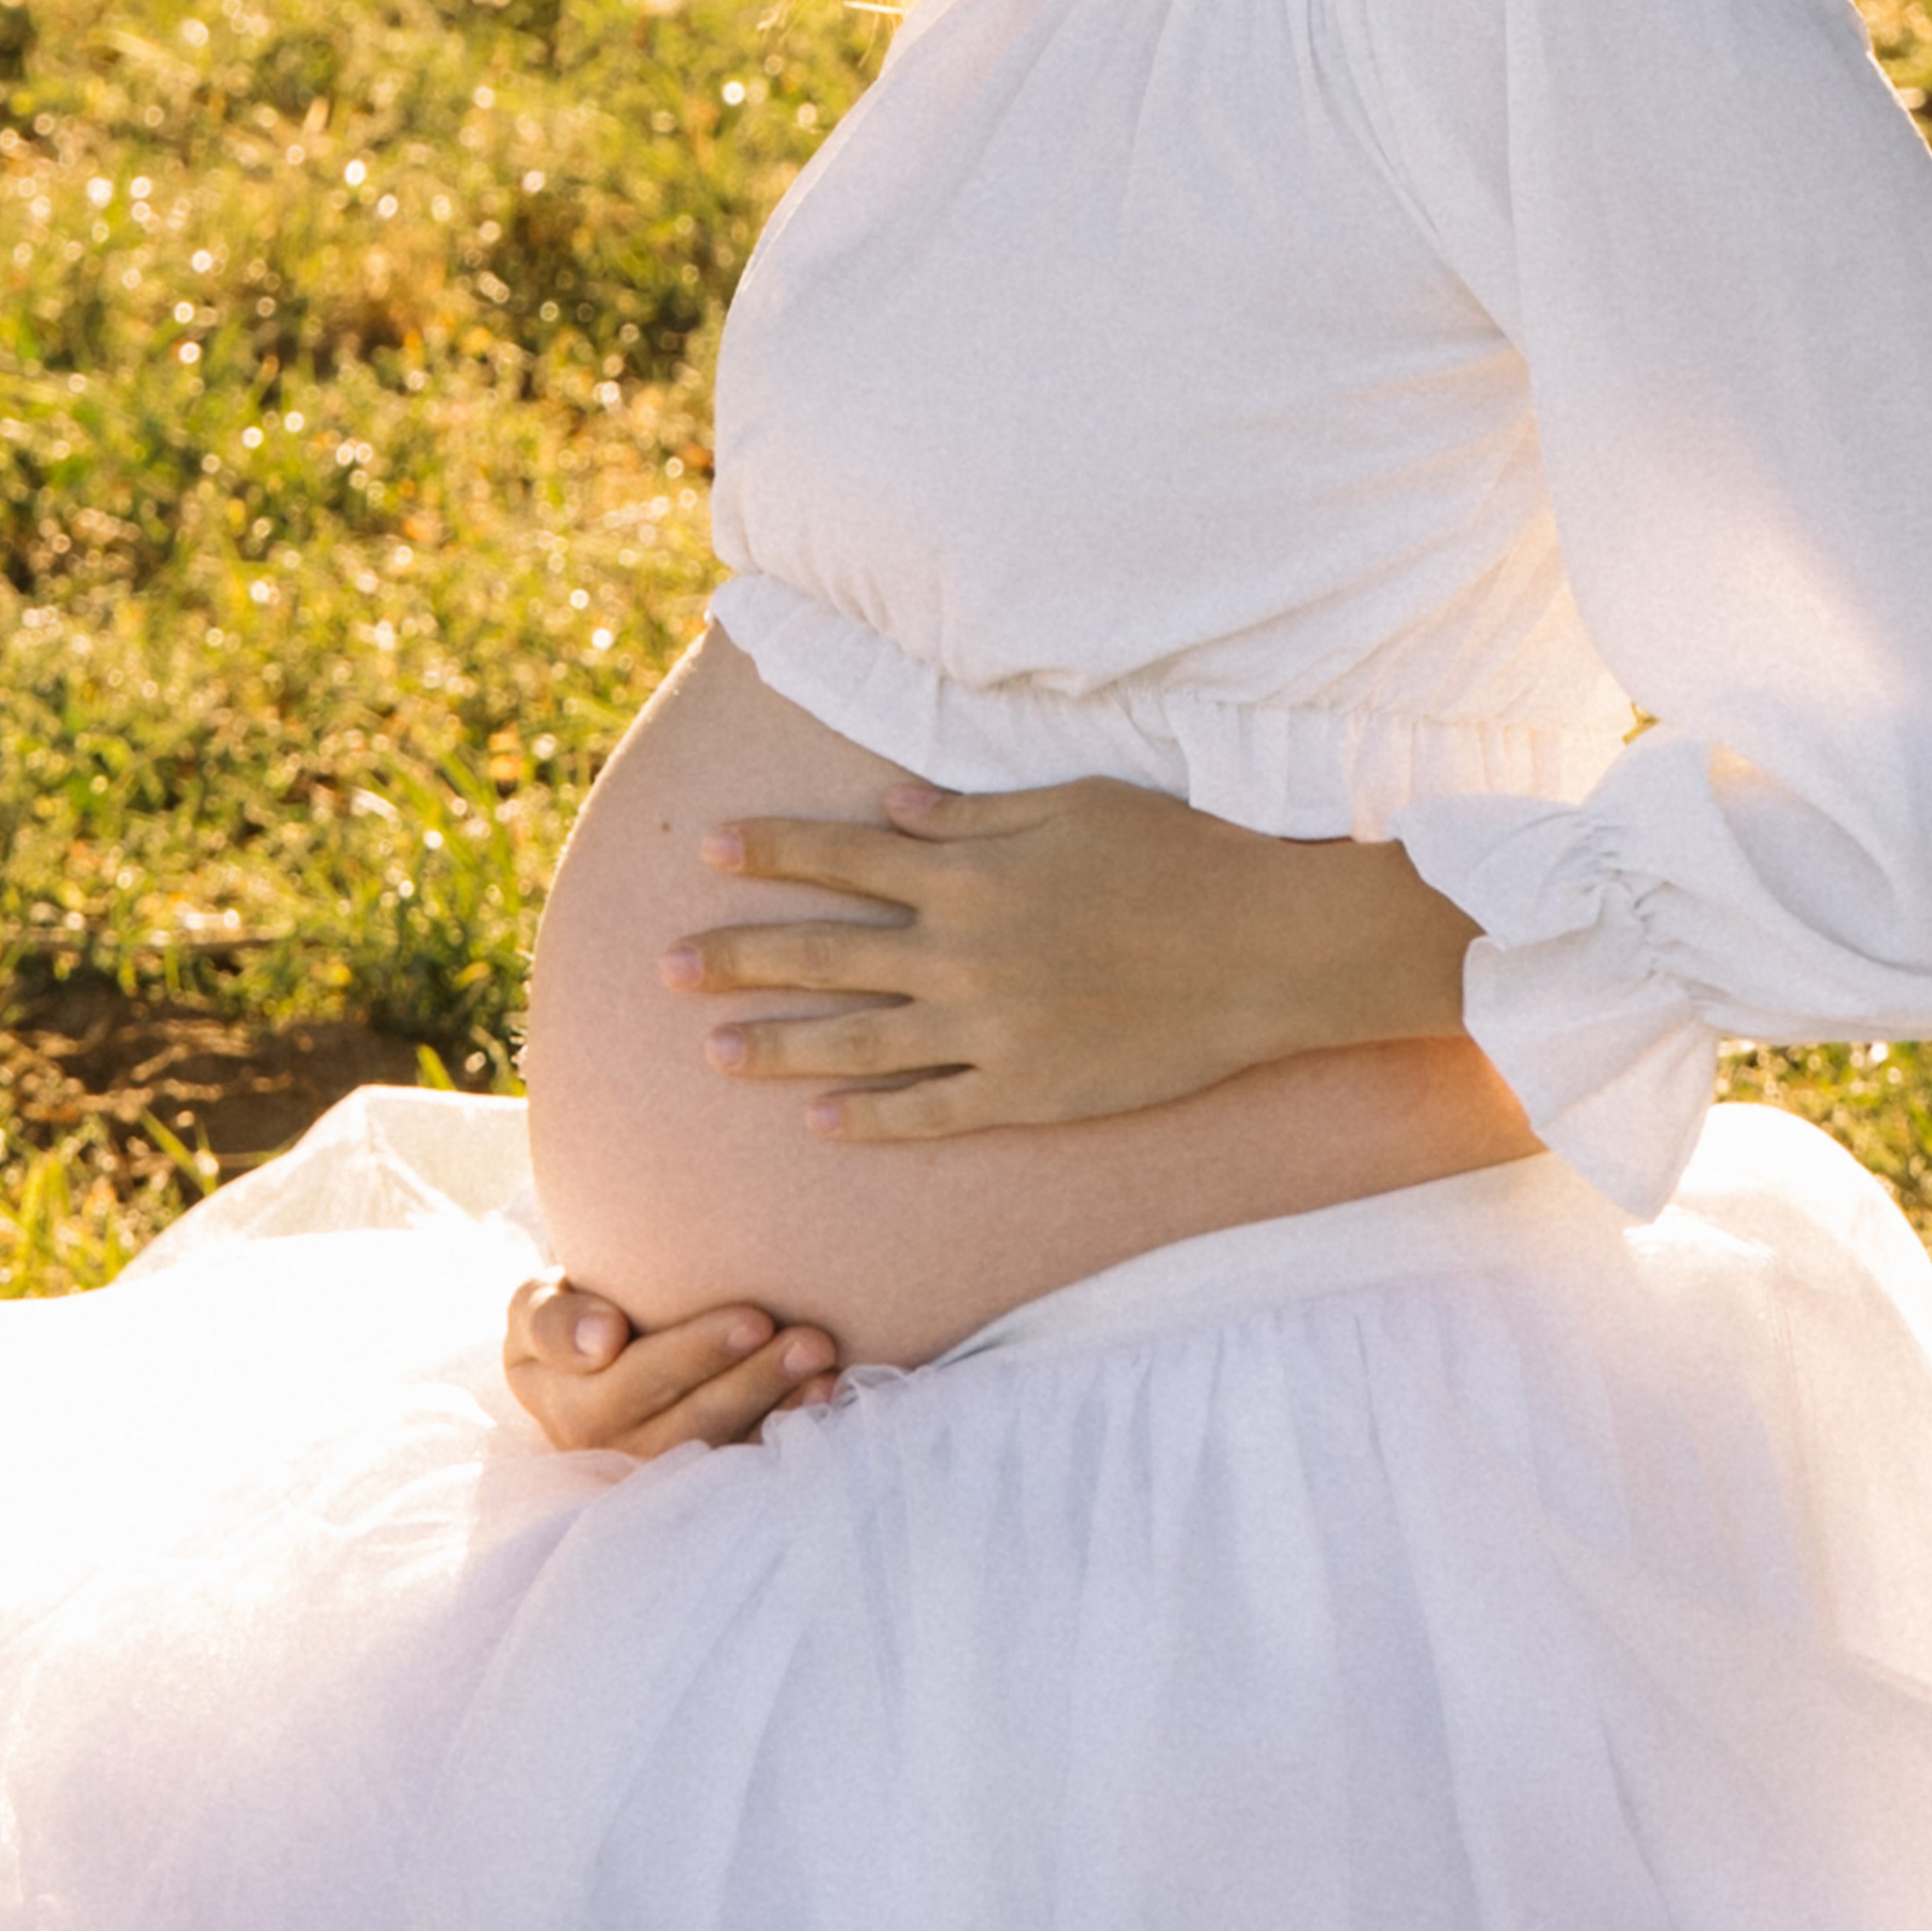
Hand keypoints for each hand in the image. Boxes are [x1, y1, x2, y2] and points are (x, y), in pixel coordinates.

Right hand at [503, 1276, 840, 1456]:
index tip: (753, 1318)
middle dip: (751, 1379)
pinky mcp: (698, 1481)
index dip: (691, 1355)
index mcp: (562, 1407)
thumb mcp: (538, 1306)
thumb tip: (604, 1342)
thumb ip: (552, 1320)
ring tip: (823, 1359)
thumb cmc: (572, 1314)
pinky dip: (790, 1426)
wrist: (597, 1348)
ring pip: (721, 1448)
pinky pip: (746, 1461)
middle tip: (811, 1336)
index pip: (626, 1384)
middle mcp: (607, 1453)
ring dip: (777, 1405)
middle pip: (684, 1423)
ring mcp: (655, 1473)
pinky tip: (828, 1390)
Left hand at [661, 775, 1478, 1140]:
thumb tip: (887, 812)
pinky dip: (871, 1118)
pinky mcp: (1030, 1091)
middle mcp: (963, 952)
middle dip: (738, 958)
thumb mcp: (1073, 807)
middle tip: (664, 967)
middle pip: (826, 954)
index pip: (842, 859)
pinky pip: (930, 1111)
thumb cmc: (1182, 857)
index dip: (771, 853)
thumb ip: (973, 817)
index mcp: (969, 872)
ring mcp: (992, 1030)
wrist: (1266, 950)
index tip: (708, 852)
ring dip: (780, 1047)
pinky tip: (819, 1123)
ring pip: (858, 1042)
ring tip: (714, 1052)